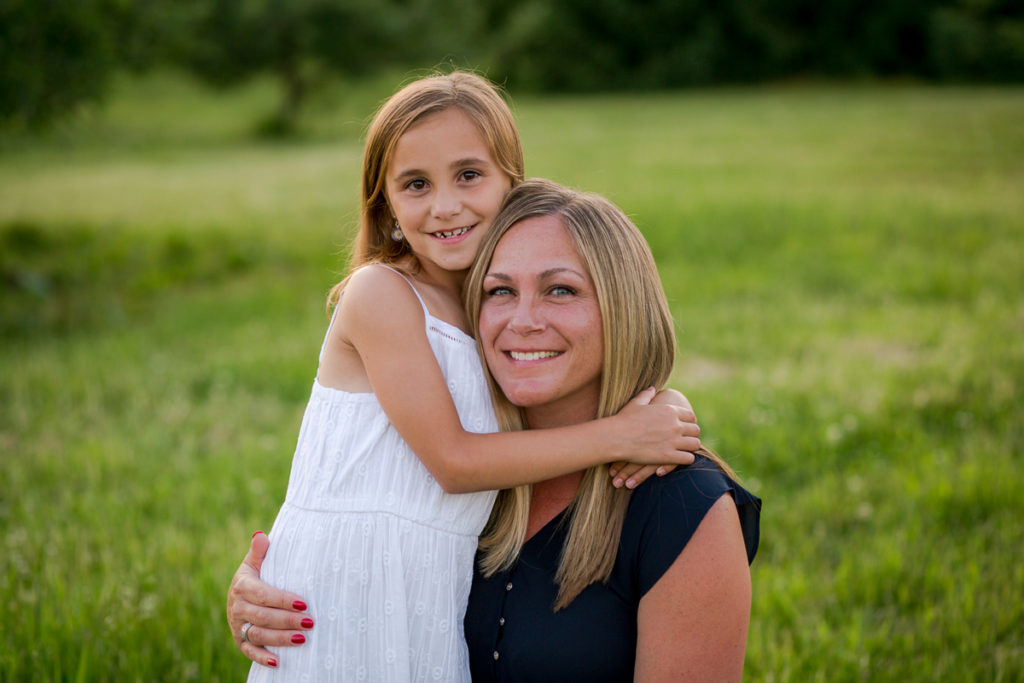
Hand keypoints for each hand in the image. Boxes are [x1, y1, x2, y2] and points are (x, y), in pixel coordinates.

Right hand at [227, 531, 313, 667]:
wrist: (239, 594)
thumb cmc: (256, 575)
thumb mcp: (254, 562)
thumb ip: (259, 552)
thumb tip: (261, 535)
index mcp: (242, 586)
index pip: (263, 595)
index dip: (283, 600)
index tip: (304, 603)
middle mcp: (237, 607)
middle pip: (262, 617)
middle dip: (287, 621)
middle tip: (310, 622)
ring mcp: (237, 625)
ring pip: (258, 635)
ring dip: (280, 639)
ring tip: (302, 639)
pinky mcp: (239, 640)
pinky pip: (249, 651)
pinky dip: (262, 658)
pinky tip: (278, 662)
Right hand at [609, 388, 699, 487]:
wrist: (616, 437)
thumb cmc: (623, 420)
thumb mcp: (636, 403)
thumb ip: (647, 395)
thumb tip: (652, 388)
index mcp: (669, 410)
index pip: (690, 416)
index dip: (688, 423)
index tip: (683, 428)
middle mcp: (675, 425)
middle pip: (696, 430)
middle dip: (691, 435)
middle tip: (684, 440)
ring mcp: (673, 441)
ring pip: (695, 444)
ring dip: (690, 448)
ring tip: (683, 450)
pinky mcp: (669, 456)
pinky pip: (688, 458)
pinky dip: (685, 459)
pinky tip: (677, 459)